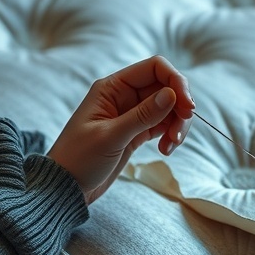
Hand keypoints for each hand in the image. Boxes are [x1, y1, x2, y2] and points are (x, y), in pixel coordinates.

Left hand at [47, 55, 194, 203]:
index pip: (154, 68)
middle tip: (180, 133)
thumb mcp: (110, 137)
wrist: (66, 187)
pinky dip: (170, 135)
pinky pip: (162, 125)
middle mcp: (123, 96)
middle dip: (180, 107)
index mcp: (112, 88)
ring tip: (171, 145)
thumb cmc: (79, 159)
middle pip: (166, 87)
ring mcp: (132, 114)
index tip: (188, 106)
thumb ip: (142, 115)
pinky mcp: (136, 132)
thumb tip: (171, 95)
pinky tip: (166, 150)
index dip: (176, 81)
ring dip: (177, 124)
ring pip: (168, 108)